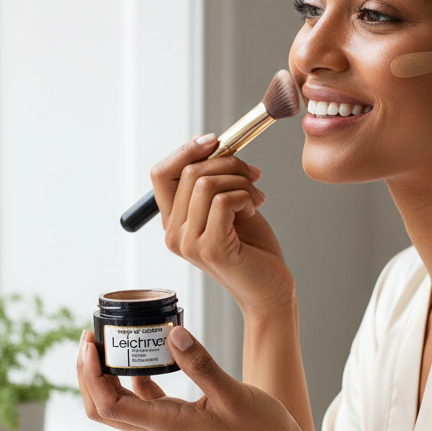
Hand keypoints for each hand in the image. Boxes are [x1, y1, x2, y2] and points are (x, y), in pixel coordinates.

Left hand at [76, 326, 299, 430]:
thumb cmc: (259, 429)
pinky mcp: (178, 418)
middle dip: (88, 374)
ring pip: (119, 405)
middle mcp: (160, 428)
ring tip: (109, 342)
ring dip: (105, 376)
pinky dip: (132, 378)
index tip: (92, 343)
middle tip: (92, 338)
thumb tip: (172, 334)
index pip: (108, 405)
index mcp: (166, 424)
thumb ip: (200, 364)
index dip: (91, 375)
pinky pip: (143, 399)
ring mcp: (167, 425)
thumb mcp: (231, 392)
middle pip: (102, 408)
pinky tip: (143, 355)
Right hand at [150, 136, 294, 312]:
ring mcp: (189, 243)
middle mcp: (173, 234)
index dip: (186, 151)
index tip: (215, 142)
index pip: (161, 173)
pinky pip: (223, 200)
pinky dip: (245, 196)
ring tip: (256, 197)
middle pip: (188, 172)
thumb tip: (209, 143)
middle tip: (252, 174)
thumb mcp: (228, 205)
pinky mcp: (210, 248)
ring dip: (240, 181)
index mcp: (173, 222)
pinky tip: (254, 210)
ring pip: (206, 183)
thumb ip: (213, 180)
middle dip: (227, 163)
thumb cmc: (252, 248)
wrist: (270, 288)